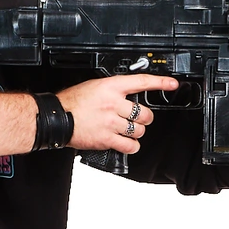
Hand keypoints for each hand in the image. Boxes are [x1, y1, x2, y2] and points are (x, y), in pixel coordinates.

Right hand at [57, 74, 178, 153]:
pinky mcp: (107, 138)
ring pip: (139, 130)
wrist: (56, 116)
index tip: (172, 84)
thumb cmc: (72, 102)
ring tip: (127, 131)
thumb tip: (129, 96)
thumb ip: (114, 91)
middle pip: (144, 113)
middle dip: (144, 118)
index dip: (160, 83)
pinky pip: (130, 145)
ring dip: (136, 132)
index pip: (141, 82)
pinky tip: (126, 143)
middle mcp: (113, 103)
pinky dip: (131, 146)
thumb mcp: (94, 87)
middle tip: (136, 119)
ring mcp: (111, 122)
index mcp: (110, 86)